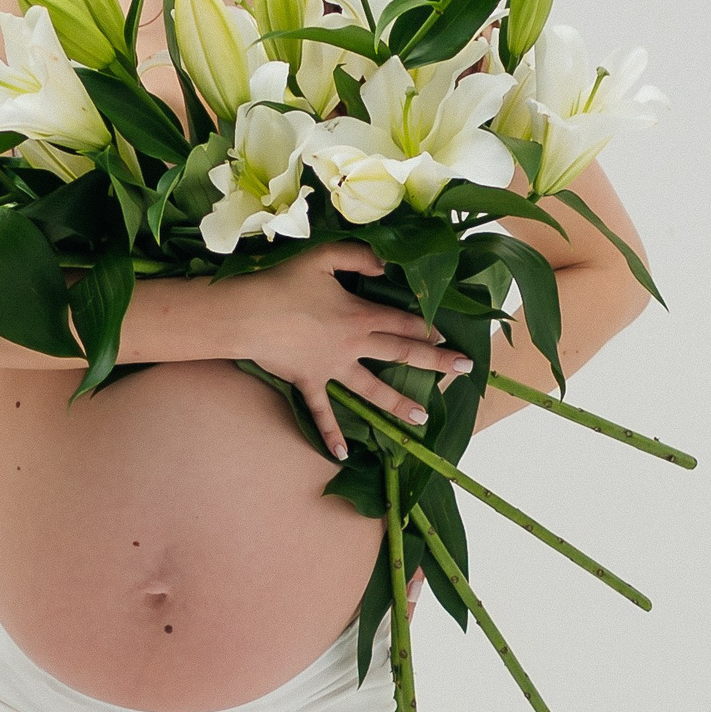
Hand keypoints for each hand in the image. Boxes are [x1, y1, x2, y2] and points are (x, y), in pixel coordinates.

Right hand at [222, 243, 470, 460]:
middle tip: (465, 369)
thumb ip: (358, 257)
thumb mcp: (323, 258)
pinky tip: (342, 455)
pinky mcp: (309, 381)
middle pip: (401, 353)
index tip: (449, 334)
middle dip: (436, 361)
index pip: (403, 321)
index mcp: (360, 315)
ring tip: (421, 418)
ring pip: (372, 389)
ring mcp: (332, 367)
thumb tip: (385, 265)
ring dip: (397, 404)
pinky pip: (322, 411)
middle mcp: (353, 345)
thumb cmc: (282, 283)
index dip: (428, 325)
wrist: (245, 314)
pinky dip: (331, 433)